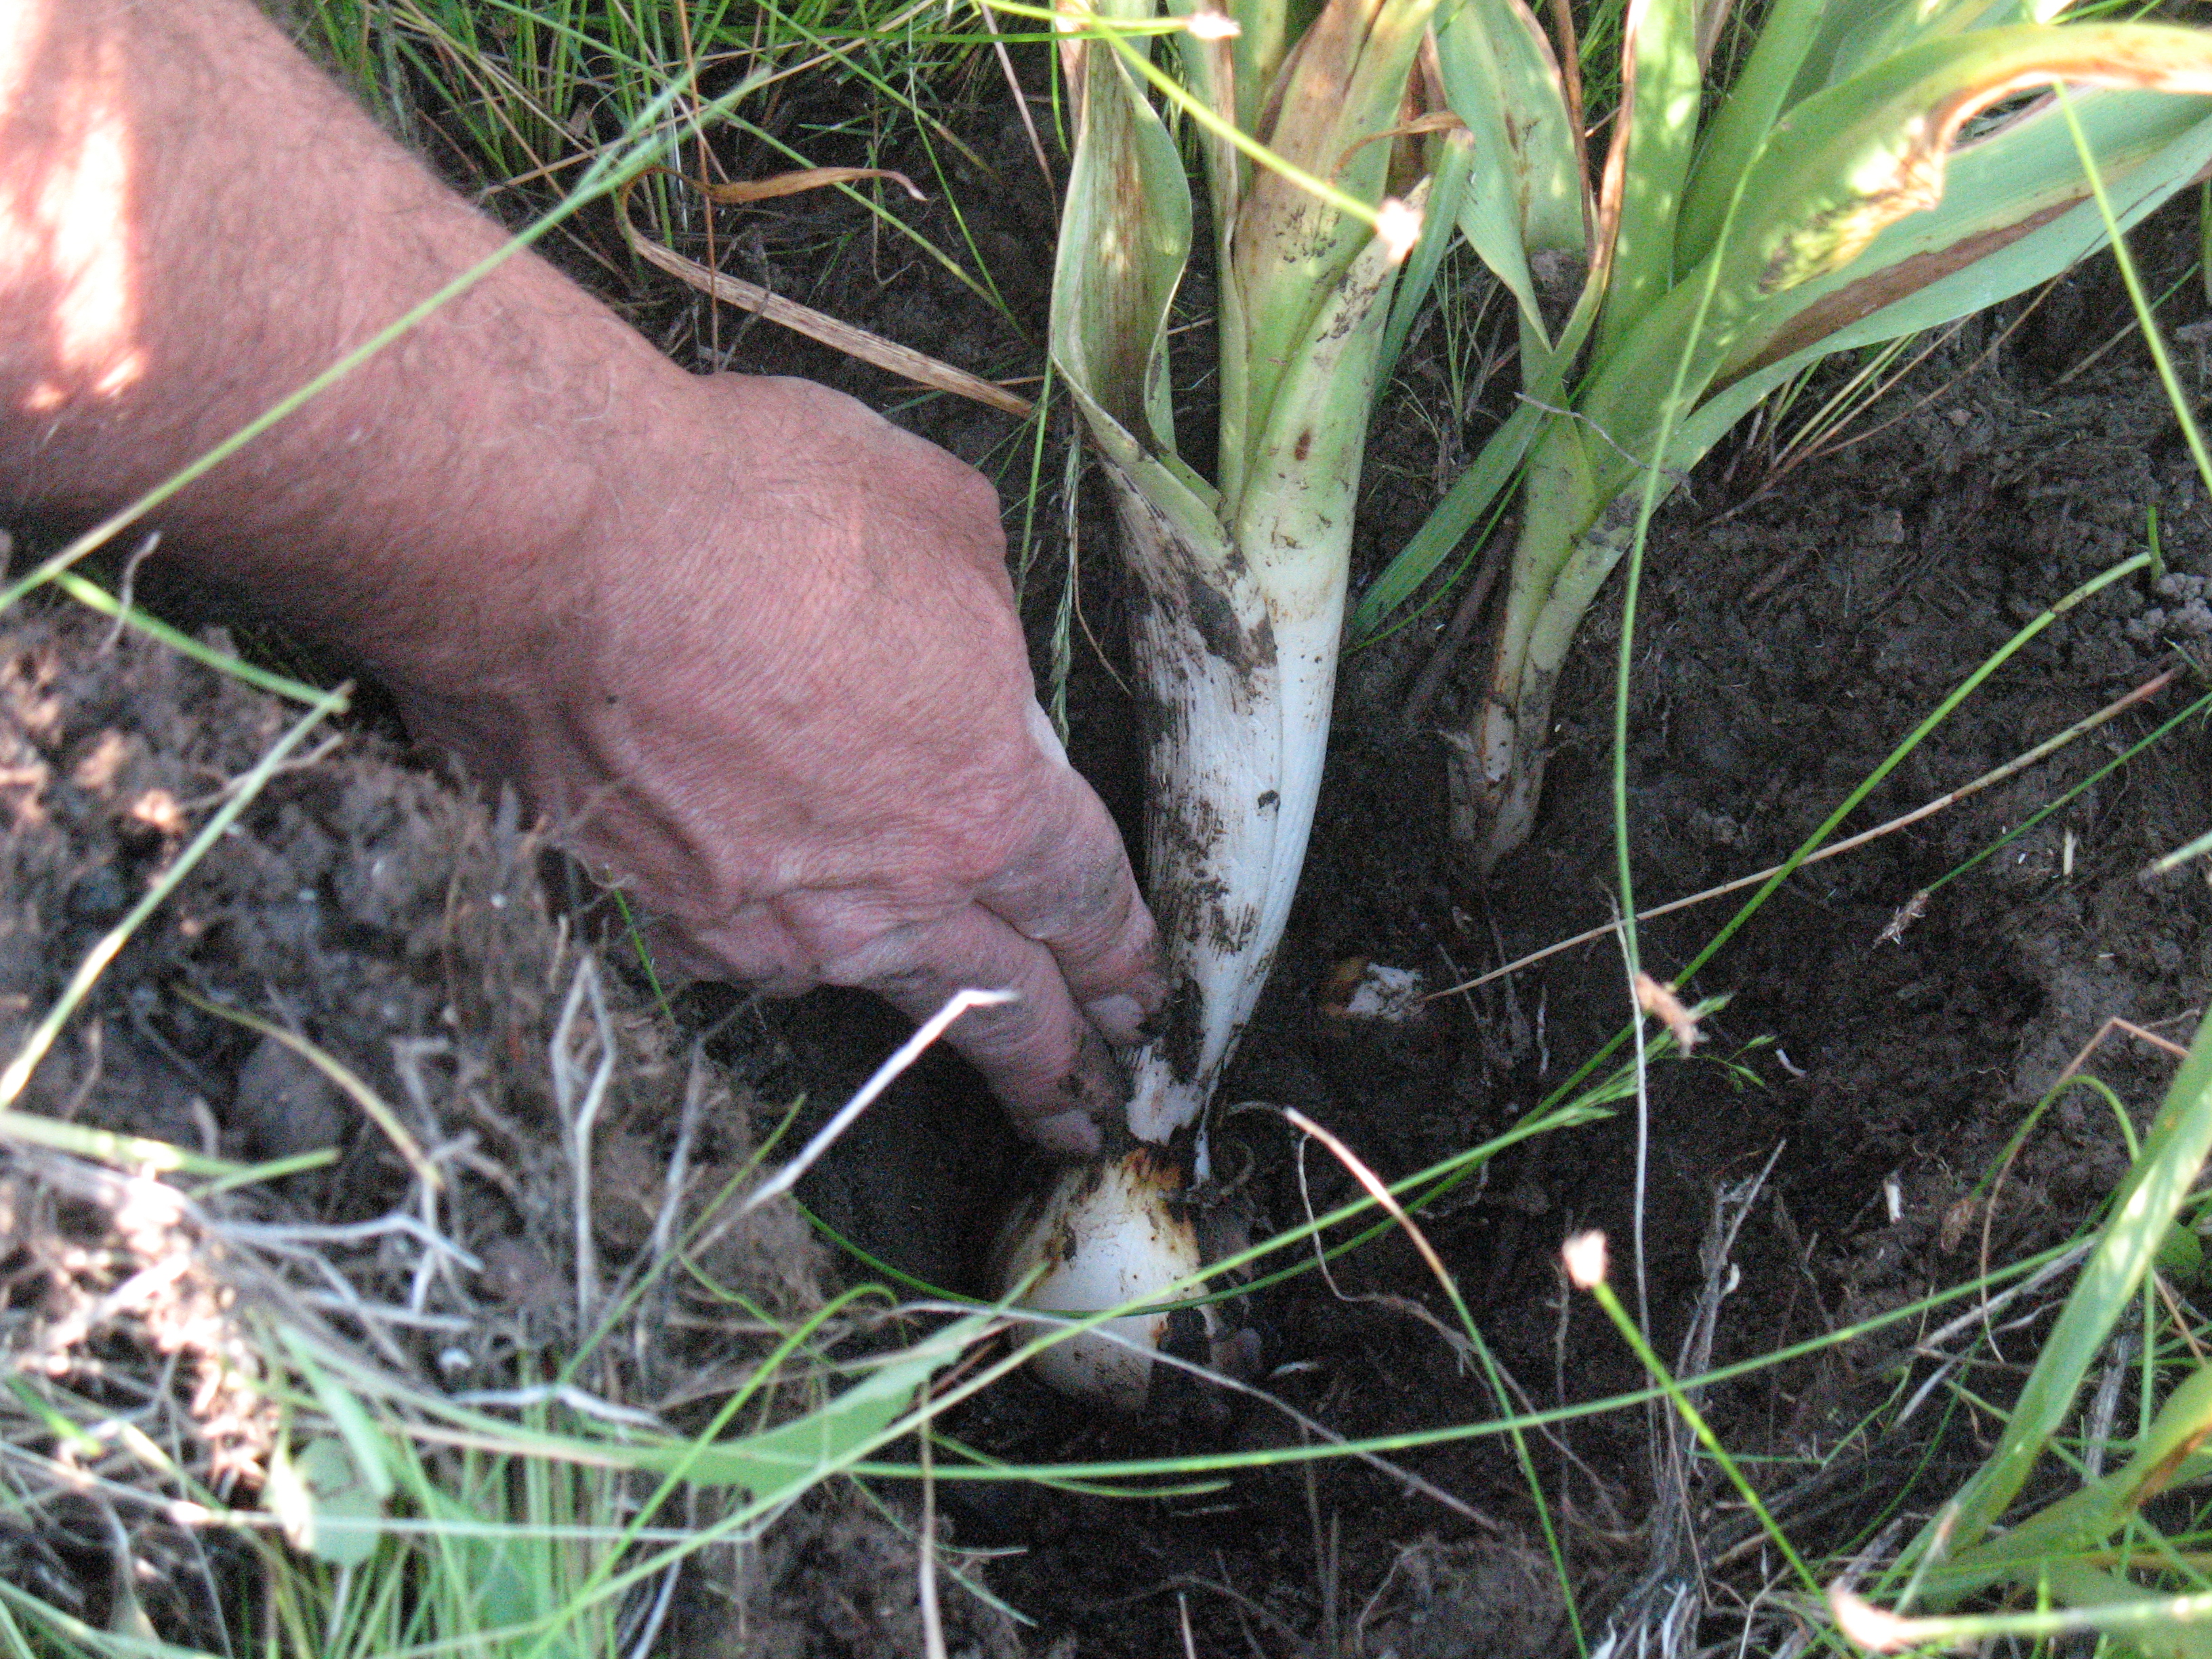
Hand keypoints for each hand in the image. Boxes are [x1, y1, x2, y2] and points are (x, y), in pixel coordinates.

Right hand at [395, 373, 1163, 1153]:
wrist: (547, 550)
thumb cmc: (760, 510)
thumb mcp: (937, 523)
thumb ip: (982, 620)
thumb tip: (968, 648)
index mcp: (988, 806)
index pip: (1087, 908)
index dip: (1126, 959)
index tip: (1147, 1002)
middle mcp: (889, 900)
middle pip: (1004, 1010)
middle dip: (1057, 1069)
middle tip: (1091, 1119)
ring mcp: (769, 928)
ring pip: (875, 989)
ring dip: (928, 1022)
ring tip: (953, 1041)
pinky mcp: (663, 923)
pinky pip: (748, 946)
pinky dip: (778, 938)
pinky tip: (780, 923)